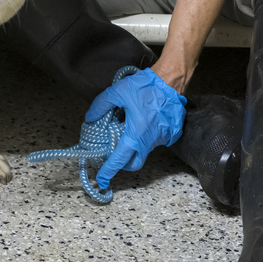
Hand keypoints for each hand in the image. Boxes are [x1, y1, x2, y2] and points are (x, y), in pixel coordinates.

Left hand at [85, 68, 186, 188]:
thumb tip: (91, 118)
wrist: (172, 81)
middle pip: (134, 163)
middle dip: (123, 164)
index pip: (119, 159)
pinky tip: (143, 121)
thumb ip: (100, 106)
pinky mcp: (171, 134)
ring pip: (144, 150)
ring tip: (128, 128)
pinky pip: (155, 140)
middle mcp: (150, 141)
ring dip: (134, 145)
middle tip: (114, 154)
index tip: (101, 180)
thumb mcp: (117, 92)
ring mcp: (162, 139)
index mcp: (136, 134)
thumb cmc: (145, 86)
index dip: (108, 171)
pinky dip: (146, 136)